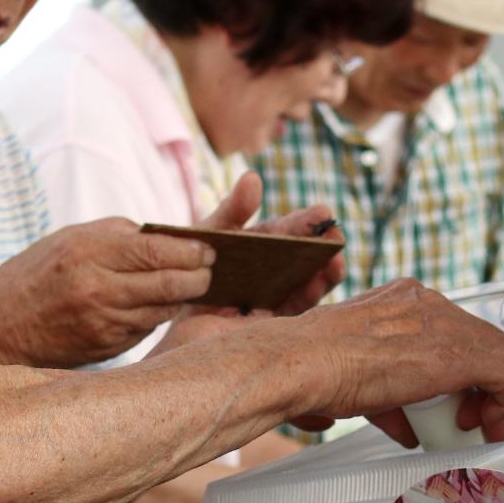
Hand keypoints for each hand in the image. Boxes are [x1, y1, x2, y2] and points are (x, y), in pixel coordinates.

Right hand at [0, 219, 217, 366]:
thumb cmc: (35, 276)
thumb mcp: (68, 240)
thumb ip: (116, 236)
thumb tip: (166, 237)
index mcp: (87, 252)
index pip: (157, 250)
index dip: (191, 251)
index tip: (207, 248)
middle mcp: (97, 288)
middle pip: (171, 282)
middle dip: (199, 276)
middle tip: (209, 270)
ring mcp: (104, 322)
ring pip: (165, 309)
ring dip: (182, 298)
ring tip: (190, 285)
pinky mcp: (107, 347)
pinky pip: (148, 329)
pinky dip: (158, 316)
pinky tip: (157, 307)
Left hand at [199, 172, 347, 315]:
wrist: (167, 309)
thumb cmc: (188, 267)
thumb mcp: (210, 233)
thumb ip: (232, 209)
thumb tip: (253, 177)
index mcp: (260, 245)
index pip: (288, 231)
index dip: (306, 222)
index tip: (323, 211)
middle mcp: (272, 271)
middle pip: (303, 256)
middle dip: (322, 244)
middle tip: (335, 232)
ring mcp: (274, 298)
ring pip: (307, 285)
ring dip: (325, 272)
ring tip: (336, 259)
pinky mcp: (269, 325)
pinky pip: (294, 310)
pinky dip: (308, 295)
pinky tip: (319, 281)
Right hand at [281, 278, 503, 443]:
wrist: (303, 364)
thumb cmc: (313, 371)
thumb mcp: (359, 382)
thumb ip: (390, 402)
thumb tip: (407, 427)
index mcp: (399, 302)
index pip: (448, 330)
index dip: (457, 371)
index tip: (450, 400)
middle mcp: (427, 303)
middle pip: (476, 340)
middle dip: (474, 384)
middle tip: (463, 417)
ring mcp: (446, 322)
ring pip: (499, 352)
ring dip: (490, 395)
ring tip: (472, 425)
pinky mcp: (462, 352)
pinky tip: (488, 427)